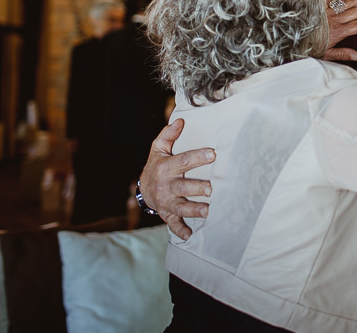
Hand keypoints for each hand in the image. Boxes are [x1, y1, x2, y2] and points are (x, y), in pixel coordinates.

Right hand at [138, 118, 215, 239]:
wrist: (143, 189)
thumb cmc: (156, 165)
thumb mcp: (158, 149)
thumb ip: (168, 135)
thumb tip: (180, 120)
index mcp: (166, 167)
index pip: (183, 161)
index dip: (198, 157)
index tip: (213, 153)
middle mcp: (166, 186)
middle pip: (184, 187)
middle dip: (198, 188)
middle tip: (213, 188)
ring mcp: (167, 202)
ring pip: (181, 207)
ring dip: (195, 210)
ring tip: (209, 211)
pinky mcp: (167, 214)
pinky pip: (173, 224)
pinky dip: (180, 230)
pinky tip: (189, 235)